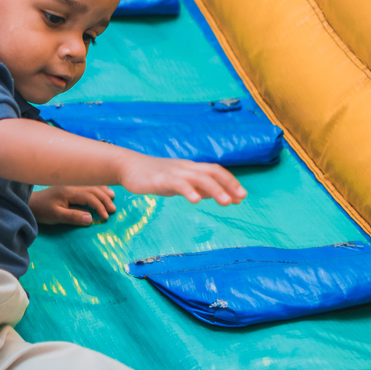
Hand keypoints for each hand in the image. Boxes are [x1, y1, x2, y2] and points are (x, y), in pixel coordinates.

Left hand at [31, 185, 116, 225]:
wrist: (32, 203)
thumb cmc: (43, 211)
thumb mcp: (56, 216)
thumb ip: (73, 217)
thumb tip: (91, 219)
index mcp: (69, 191)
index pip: (89, 197)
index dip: (99, 206)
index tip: (105, 217)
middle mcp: (72, 185)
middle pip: (93, 189)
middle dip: (104, 199)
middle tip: (113, 210)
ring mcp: (71, 184)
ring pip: (91, 185)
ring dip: (103, 191)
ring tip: (113, 198)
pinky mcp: (70, 186)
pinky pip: (87, 183)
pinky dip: (97, 186)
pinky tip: (103, 189)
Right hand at [117, 152, 245, 205]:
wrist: (128, 168)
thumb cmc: (155, 177)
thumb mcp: (180, 183)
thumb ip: (198, 188)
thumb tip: (219, 195)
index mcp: (191, 168)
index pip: (215, 171)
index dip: (230, 181)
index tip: (242, 195)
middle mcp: (186, 168)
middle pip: (212, 172)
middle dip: (228, 184)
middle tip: (240, 198)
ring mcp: (174, 172)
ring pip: (199, 177)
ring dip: (215, 189)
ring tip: (225, 202)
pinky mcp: (161, 179)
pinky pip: (178, 183)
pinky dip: (189, 191)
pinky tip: (196, 200)